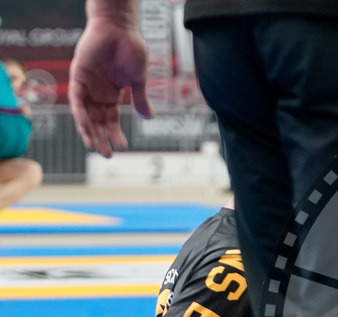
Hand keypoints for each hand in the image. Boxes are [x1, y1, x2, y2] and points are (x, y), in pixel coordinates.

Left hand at [68, 16, 152, 156]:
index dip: (115, 133)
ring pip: (84, 114)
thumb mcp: (139, 79)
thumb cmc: (131, 48)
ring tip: (95, 146)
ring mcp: (87, 85)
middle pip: (96, 121)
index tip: (122, 146)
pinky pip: (76, 100)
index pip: (111, 119)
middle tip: (107, 155)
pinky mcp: (78, 76)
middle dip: (101, 138)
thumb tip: (149, 118)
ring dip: (88, 131)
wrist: (119, 27)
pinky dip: (80, 114)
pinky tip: (86, 127)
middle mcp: (98, 92)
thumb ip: (141, 99)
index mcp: (112, 94)